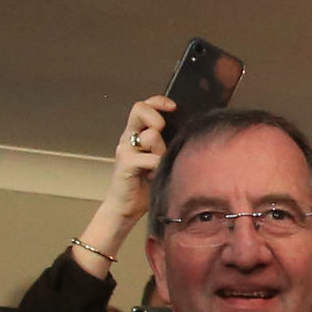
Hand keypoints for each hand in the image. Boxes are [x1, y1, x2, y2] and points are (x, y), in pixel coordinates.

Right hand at [105, 97, 173, 224]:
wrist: (126, 209)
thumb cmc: (145, 185)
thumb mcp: (160, 159)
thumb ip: (166, 144)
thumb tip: (187, 132)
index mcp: (136, 134)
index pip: (144, 106)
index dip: (158, 101)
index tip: (173, 107)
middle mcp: (128, 138)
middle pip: (139, 109)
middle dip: (156, 118)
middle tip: (162, 135)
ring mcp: (125, 150)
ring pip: (151, 136)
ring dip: (161, 150)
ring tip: (158, 166)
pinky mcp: (126, 163)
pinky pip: (151, 158)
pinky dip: (158, 167)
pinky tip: (153, 176)